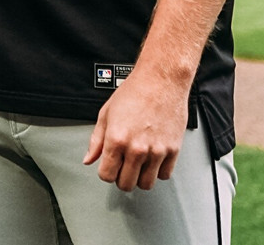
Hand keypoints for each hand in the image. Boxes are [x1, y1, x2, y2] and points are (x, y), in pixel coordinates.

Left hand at [82, 68, 188, 191]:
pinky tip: (153, 159)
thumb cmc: (135, 92)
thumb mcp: (106, 113)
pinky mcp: (173, 150)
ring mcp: (157, 151)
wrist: (161, 80)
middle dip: (122, 178)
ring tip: (139, 165)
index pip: (107, 176)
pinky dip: (159, 171)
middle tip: (124, 167)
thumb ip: (96, 140)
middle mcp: (137, 148)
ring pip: (146, 184)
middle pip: (126, 184)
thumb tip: (89, 159)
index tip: (110, 167)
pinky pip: (165, 175)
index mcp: (116, 140)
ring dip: (140, 178)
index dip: (106, 173)